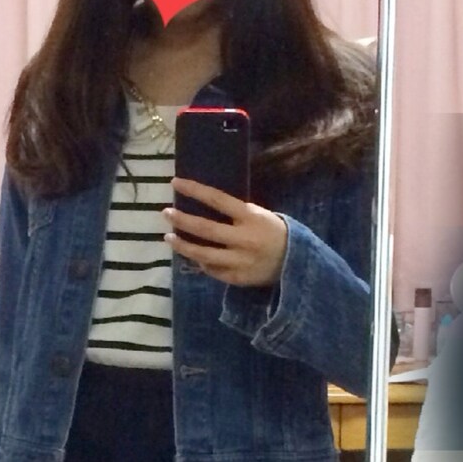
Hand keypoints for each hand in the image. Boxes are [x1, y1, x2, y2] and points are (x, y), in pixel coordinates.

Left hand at [163, 177, 287, 287]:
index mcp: (250, 217)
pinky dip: (201, 263)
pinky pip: (213, 271)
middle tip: (166, 213)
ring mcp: (239, 261)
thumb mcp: (260, 215)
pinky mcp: (237, 278)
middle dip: (182, 220)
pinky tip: (191, 257)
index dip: (194, 190)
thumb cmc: (274, 233)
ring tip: (169, 237)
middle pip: (205, 228)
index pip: (217, 199)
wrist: (296, 262)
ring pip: (203, 254)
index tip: (176, 183)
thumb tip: (205, 209)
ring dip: (183, 246)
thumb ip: (235, 213)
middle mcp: (243, 239)